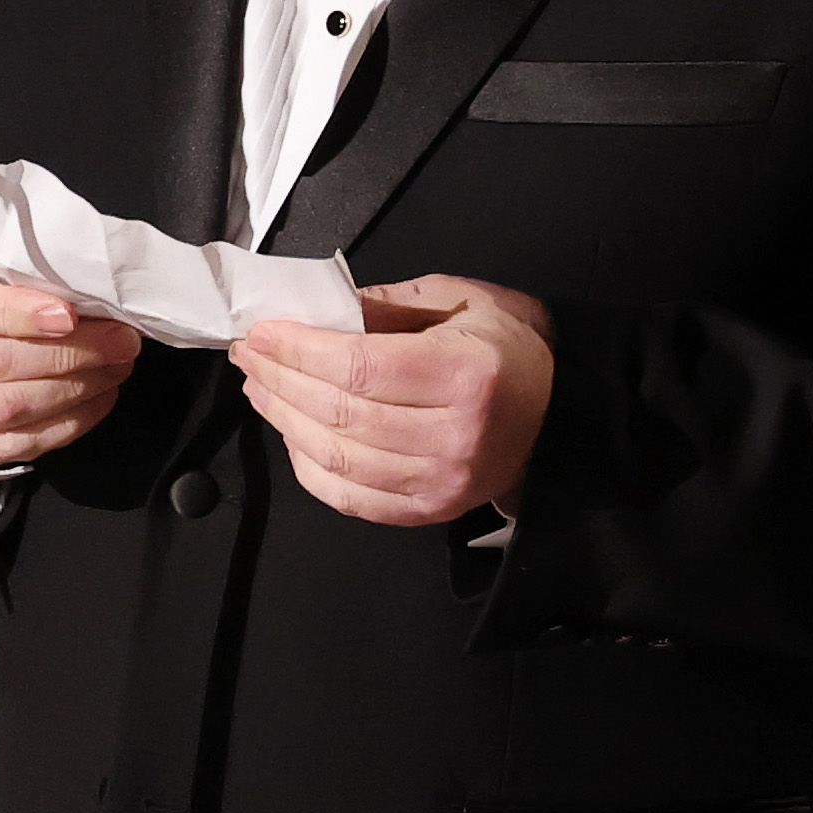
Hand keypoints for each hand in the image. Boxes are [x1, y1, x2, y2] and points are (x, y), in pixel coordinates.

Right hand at [0, 251, 142, 466]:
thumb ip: (11, 268)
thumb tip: (84, 291)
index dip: (18, 314)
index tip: (71, 315)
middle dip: (68, 354)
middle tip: (121, 340)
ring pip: (4, 410)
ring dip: (73, 390)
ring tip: (117, 366)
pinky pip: (12, 444)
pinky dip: (64, 425)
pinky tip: (99, 397)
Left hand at [231, 276, 553, 528]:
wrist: (562, 417)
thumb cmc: (512, 350)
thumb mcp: (464, 302)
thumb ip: (392, 305)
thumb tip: (320, 311)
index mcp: (466, 374)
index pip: (359, 366)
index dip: (299, 350)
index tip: (262, 332)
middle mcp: (454, 435)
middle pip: (340, 413)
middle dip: (281, 379)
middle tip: (250, 354)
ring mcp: (442, 482)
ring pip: (338, 459)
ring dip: (286, 421)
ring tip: (262, 389)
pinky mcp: (431, 511)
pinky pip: (353, 498)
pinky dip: (310, 470)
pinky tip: (292, 435)